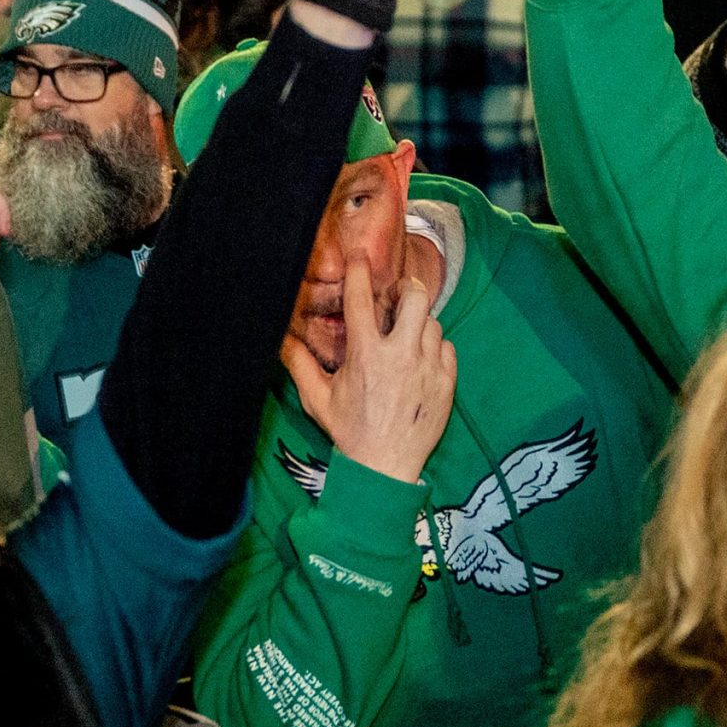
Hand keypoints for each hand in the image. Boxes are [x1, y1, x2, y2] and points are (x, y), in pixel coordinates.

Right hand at [283, 259, 456, 484]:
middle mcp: (400, 356)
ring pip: (433, 322)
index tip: (360, 257)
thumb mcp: (317, 399)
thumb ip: (298, 364)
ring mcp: (427, 368)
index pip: (362, 299)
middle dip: (405, 289)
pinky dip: (435, 348)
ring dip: (419, 323)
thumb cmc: (350, 432)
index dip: (360, 271)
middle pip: (415, 297)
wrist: (385, 469)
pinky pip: (447, 348)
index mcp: (366, 355)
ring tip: (406, 336)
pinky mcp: (446, 383)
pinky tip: (421, 360)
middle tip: (396, 297)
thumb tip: (279, 338)